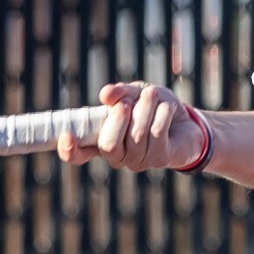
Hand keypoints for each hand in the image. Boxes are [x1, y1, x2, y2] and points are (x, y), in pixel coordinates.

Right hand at [56, 82, 206, 172]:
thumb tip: (105, 95)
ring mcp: (138, 161)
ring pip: (136, 135)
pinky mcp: (160, 159)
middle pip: (109, 145)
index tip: (67, 135)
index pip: (79, 154)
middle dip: (119, 117)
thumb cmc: (154, 107)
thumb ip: (120, 93)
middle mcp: (118, 156)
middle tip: (130, 101)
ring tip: (153, 94)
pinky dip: (162, 112)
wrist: (186, 121)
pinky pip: (157, 133)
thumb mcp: (136, 93)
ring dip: (146, 107)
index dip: (69, 150)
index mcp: (103, 140)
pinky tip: (167, 107)